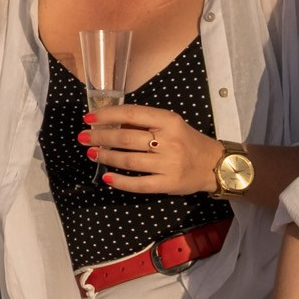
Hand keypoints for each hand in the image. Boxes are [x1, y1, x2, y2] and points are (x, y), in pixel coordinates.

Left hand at [81, 104, 220, 194]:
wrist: (215, 164)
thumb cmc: (187, 141)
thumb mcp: (170, 124)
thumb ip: (144, 122)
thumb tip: (110, 120)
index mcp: (168, 121)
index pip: (132, 114)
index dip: (107, 115)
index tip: (89, 119)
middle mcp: (169, 141)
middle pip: (126, 138)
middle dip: (100, 138)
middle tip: (83, 138)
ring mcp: (169, 164)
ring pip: (129, 161)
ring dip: (106, 157)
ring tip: (92, 153)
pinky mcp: (168, 183)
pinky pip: (139, 184)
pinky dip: (120, 181)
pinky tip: (107, 177)